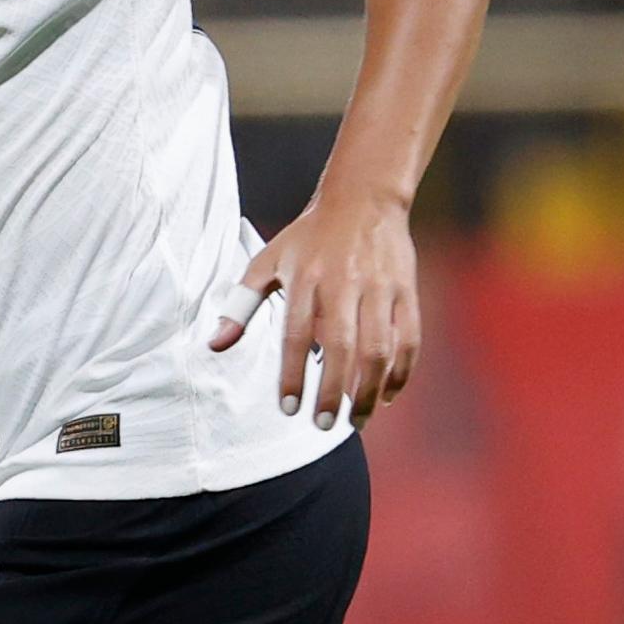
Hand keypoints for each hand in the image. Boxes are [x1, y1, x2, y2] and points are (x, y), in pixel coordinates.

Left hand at [209, 185, 421, 427]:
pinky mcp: (406, 290)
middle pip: (340, 347)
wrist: (364, 197)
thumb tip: (214, 346)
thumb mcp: (267, 261)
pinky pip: (409, 338)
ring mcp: (379, 287)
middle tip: (322, 426)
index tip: (289, 410)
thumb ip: (240, 304)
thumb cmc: (309, 237)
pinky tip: (386, 396)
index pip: (295, 335)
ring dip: (367, 391)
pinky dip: (401, 372)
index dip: (293, 375)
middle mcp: (343, 283)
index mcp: (305, 278)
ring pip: (378, 349)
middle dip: (331, 393)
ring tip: (355, 420)